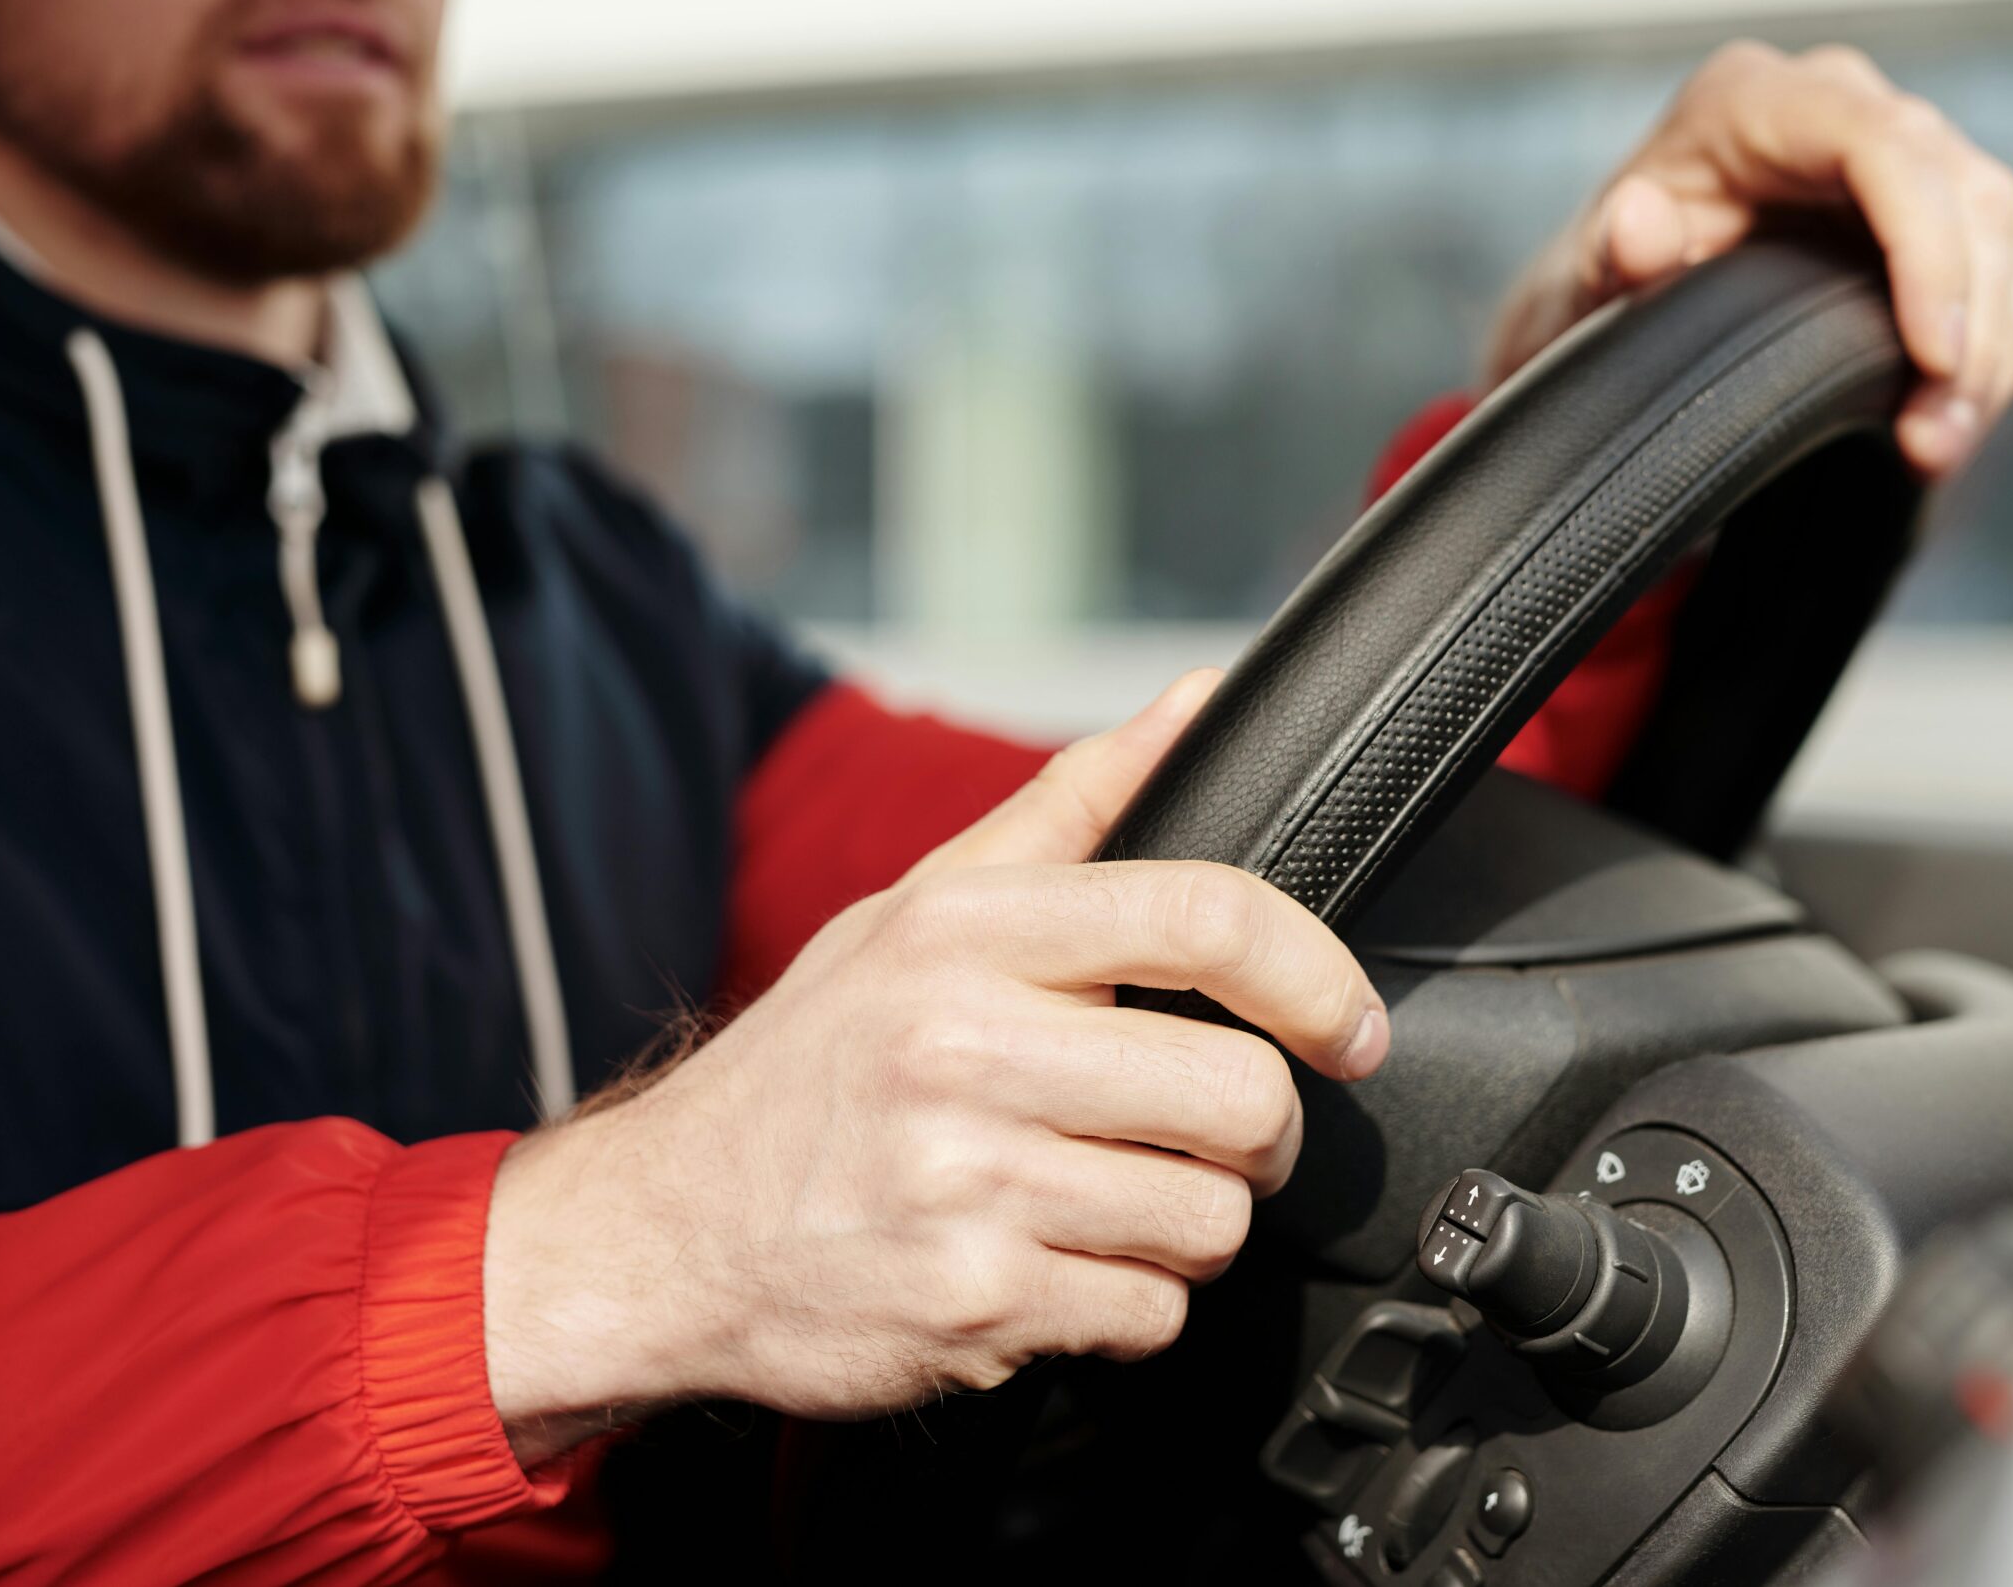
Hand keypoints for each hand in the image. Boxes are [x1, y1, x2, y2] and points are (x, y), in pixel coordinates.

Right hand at [479, 670, 1388, 1458]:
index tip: (1349, 1025)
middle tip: (1214, 1134)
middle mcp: (961, 1048)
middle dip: (1259, 1133)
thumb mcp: (918, 908)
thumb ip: (1073, 807)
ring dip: (1190, 1224)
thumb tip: (1198, 699)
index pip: (1205, 917)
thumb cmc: (812, 1064)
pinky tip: (1055, 1265)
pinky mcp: (971, 1303)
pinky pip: (1148, 1314)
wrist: (662, 1230)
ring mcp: (965, 1182)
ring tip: (1109, 1199)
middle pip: (1239, 1095)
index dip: (1316, 975)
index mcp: (962, 931)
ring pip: (1209, 1219)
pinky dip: (1128, 1303)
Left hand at [1485, 40, 2012, 477]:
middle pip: (1963, 192)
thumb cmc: (1597, 282)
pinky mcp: (1932, 198)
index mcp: (1748, 102)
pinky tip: (1957, 416)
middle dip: (1970, 325)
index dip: (1927, 249)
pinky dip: (1999, 343)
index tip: (1932, 354)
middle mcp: (1835, 103)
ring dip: (1993, 348)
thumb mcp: (1579, 282)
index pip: (1882, 146)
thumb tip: (1636, 220)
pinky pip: (2005, 258)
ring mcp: (1894, 145)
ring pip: (2002, 230)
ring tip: (1938, 447)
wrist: (1614, 291)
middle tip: (1932, 440)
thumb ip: (1605, 257)